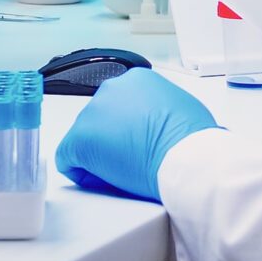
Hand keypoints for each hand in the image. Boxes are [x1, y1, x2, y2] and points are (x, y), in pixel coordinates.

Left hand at [55, 68, 219, 202]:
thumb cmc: (193, 140)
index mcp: (138, 80)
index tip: (137, 144)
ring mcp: (93, 113)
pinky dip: (82, 172)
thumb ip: (164, 111)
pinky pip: (68, 158)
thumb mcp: (183, 109)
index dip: (128, 129)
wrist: (187, 158)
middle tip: (132, 160)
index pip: (121, 104)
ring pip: (86, 138)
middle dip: (112, 140)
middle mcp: (112, 89)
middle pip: (101, 119)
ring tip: (124, 172)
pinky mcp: (80, 139)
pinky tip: (102, 181)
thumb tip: (165, 126)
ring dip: (100, 155)